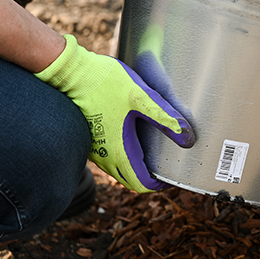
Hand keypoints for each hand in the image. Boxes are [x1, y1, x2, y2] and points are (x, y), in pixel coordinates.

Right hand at [35, 34, 195, 191]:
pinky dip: (124, 158)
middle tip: (166, 166)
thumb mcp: (141, 97)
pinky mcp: (90, 139)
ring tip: (153, 154)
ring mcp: (95, 149)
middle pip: (131, 181)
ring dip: (136, 169)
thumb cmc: (105, 83)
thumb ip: (165, 118)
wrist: (71, 73)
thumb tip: (188, 138)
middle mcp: (105, 156)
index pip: (142, 185)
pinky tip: (133, 139)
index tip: (173, 175)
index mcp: (120, 151)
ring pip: (119, 171)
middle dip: (150, 179)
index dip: (160, 184)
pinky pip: (109, 159)